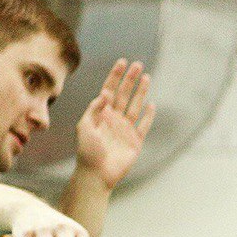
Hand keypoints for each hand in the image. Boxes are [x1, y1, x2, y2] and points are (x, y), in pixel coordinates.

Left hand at [76, 59, 156, 188]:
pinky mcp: (135, 142)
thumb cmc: (87, 152)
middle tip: (138, 64)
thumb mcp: (85, 126)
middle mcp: (113, 119)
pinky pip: (143, 126)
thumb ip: (94, 109)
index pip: (109, 90)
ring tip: (146, 76)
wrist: (96, 175)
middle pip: (124, 94)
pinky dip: (148, 116)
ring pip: (135, 106)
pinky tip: (151, 105)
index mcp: (100, 114)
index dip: (115, 76)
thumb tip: (105, 93)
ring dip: (141, 91)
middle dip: (130, 79)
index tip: (122, 62)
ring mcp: (125, 130)